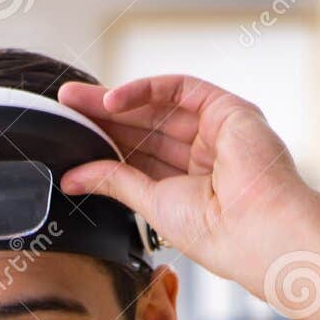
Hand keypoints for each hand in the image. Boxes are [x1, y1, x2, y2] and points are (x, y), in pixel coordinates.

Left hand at [56, 73, 310, 289]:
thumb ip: (114, 182)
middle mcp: (203, 154)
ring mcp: (216, 129)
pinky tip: (112, 101)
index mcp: (189, 183)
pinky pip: (179, 88)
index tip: (69, 138)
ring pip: (157, 106)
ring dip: (114, 102)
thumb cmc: (215, 230)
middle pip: (144, 127)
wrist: (256, 229)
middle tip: (64, 107)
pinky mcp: (227, 108)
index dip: (104, 145)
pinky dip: (145, 91)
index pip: (138, 155)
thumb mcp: (152, 204)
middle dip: (102, 118)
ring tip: (75, 101)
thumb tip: (72, 178)